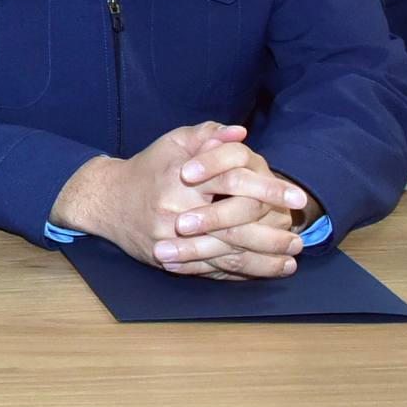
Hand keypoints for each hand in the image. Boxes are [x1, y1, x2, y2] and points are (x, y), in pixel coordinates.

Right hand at [52, 123, 302, 279]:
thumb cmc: (147, 169)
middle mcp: (178, 212)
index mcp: (182, 180)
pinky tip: (265, 271)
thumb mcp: (173, 142)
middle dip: (272, 233)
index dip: (268, 190)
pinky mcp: (173, 261)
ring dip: (264, 259)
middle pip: (235, 226)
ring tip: (292, 258)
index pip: (233, 182)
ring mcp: (175, 241)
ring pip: (227, 254)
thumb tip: (240, 133)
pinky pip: (213, 271)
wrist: (106, 200)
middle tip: (300, 237)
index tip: (297, 197)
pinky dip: (243, 273)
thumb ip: (207, 134)